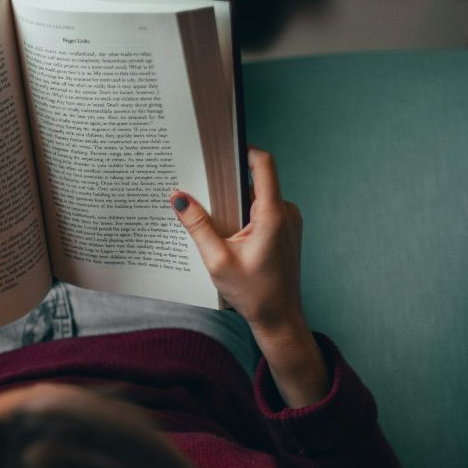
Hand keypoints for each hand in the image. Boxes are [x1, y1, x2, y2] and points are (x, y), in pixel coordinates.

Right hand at [172, 148, 330, 407]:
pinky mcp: (286, 230)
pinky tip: (227, 231)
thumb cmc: (253, 294)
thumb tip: (177, 196)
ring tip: (212, 213)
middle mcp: (286, 213)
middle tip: (202, 183)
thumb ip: (197, 225)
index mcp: (273, 215)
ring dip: (236, 200)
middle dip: (229, 180)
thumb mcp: (217, 260)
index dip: (243, 149)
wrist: (280, 319)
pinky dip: (245, 214)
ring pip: (260, 195)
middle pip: (257, 179)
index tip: (220, 148)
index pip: (263, 164)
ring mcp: (289, 221)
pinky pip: (264, 210)